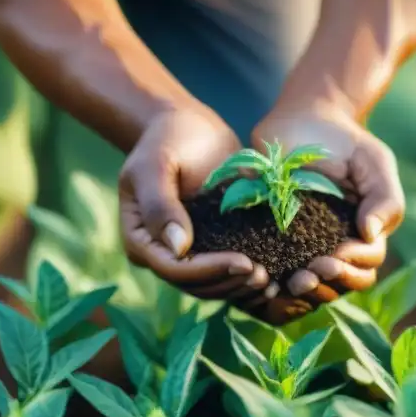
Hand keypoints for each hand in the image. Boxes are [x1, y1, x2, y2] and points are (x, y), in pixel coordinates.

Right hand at [119, 110, 276, 311]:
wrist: (189, 128)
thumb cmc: (167, 138)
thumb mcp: (157, 163)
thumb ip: (160, 203)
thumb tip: (178, 247)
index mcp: (140, 238)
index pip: (172, 267)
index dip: (208, 271)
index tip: (245, 263)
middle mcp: (161, 252)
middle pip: (194, 284)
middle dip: (229, 283)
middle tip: (266, 277)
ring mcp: (186, 253)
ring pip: (212, 286)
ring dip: (240, 287)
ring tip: (273, 282)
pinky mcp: (210, 247)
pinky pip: (226, 272)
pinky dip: (247, 278)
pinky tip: (275, 278)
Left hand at [250, 108, 404, 322]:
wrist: (302, 119)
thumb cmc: (344, 141)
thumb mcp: (374, 162)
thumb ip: (384, 197)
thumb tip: (370, 235)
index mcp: (362, 234)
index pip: (366, 265)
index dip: (352, 267)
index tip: (333, 257)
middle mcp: (334, 246)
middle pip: (340, 285)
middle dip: (328, 285)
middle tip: (307, 274)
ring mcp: (303, 247)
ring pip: (310, 288)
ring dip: (302, 293)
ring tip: (290, 282)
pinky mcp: (271, 239)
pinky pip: (275, 274)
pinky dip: (273, 285)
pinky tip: (265, 279)